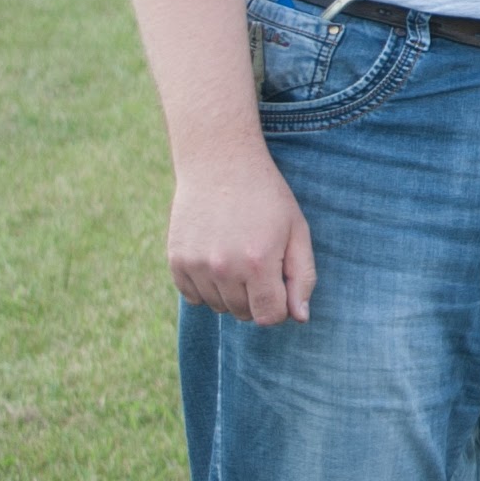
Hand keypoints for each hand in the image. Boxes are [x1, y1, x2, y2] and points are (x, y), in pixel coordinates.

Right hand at [169, 145, 316, 323]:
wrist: (219, 162)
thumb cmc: (266, 196)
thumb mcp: (297, 230)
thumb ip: (302, 277)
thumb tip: (299, 318)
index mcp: (258, 262)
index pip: (269, 317)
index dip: (280, 305)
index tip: (280, 282)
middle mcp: (223, 268)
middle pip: (244, 314)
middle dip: (257, 297)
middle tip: (259, 262)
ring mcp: (196, 266)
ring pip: (218, 307)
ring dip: (231, 293)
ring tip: (237, 255)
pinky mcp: (176, 261)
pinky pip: (194, 297)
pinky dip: (207, 287)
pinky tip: (216, 257)